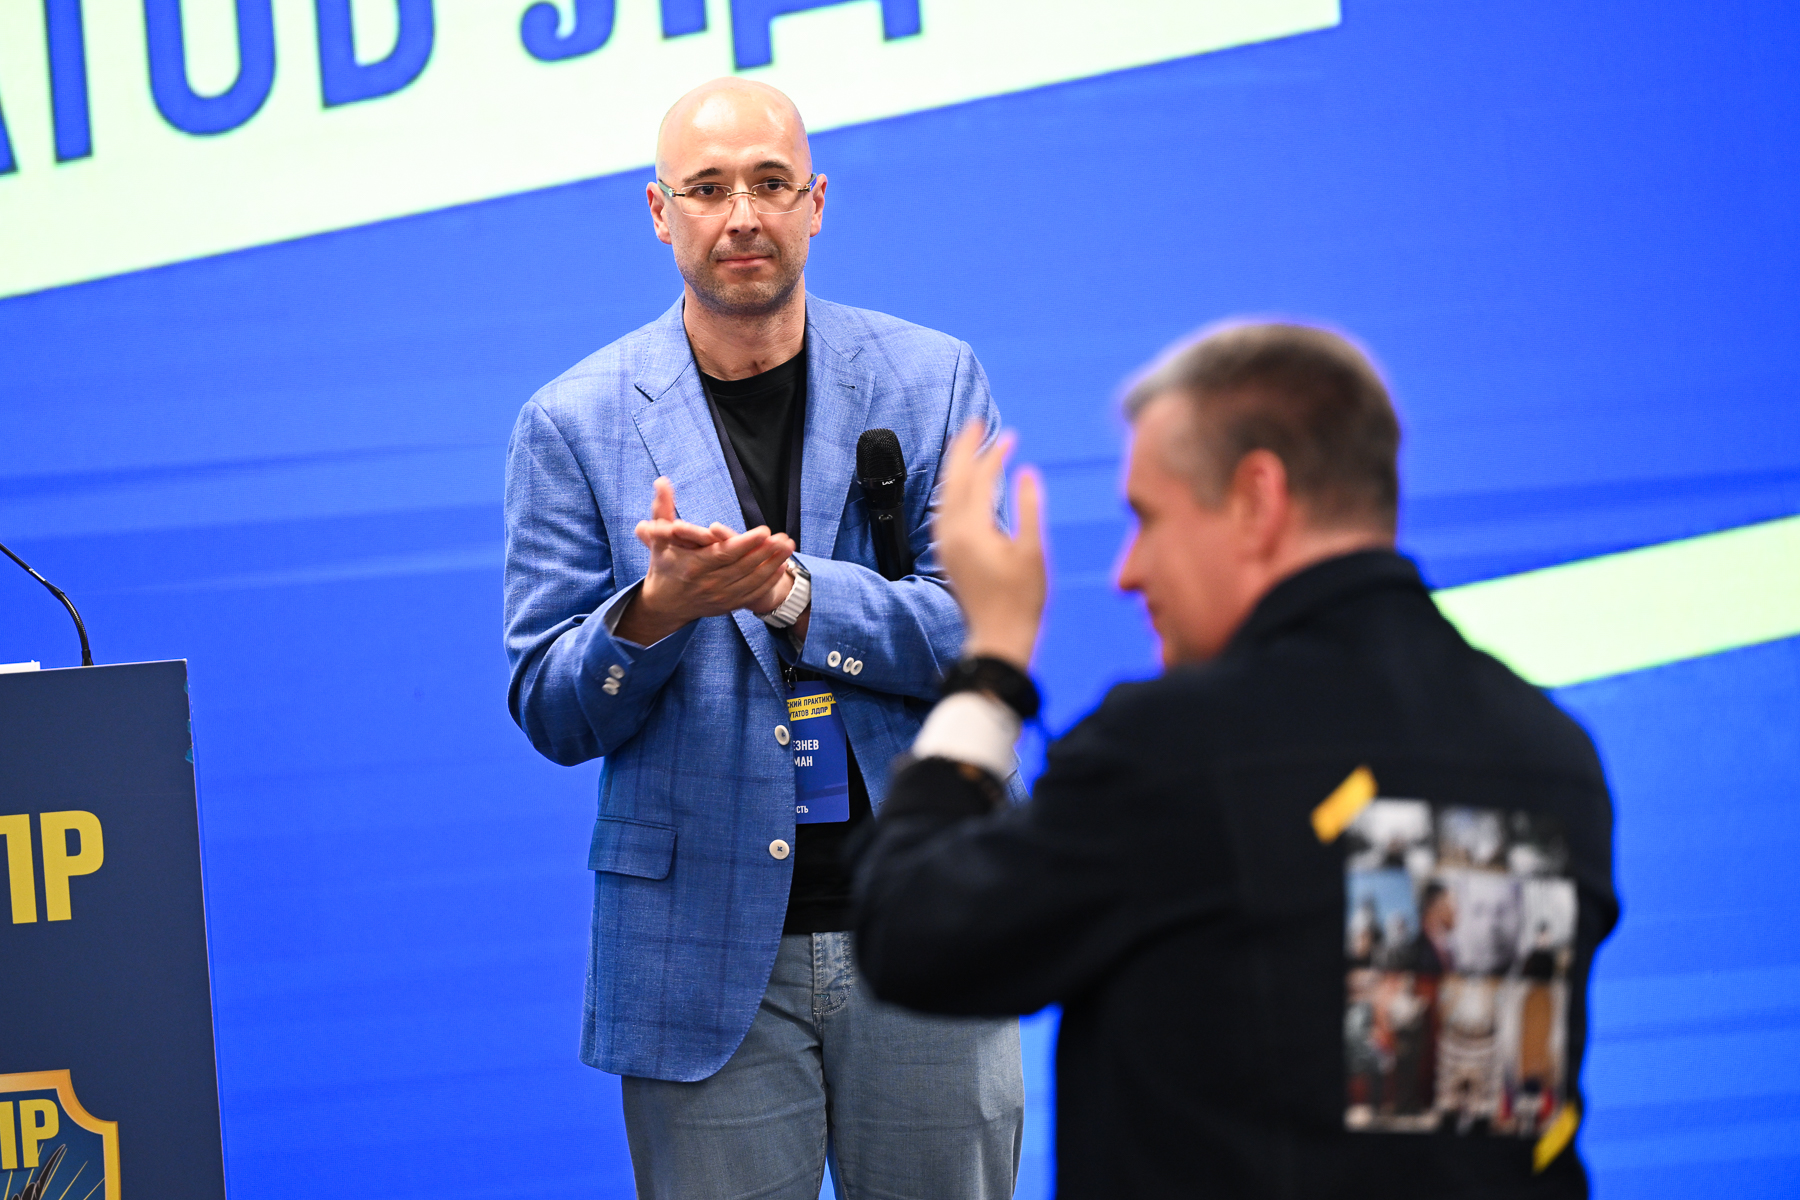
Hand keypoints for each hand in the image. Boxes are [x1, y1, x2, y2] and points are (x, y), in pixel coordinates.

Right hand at [615, 478, 795, 644]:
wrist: (664, 605)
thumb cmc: (663, 565)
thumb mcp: (660, 537)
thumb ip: (662, 509)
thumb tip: (662, 481)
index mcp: (693, 565)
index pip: (724, 554)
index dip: (746, 543)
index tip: (765, 530)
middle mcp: (708, 583)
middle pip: (743, 567)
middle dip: (766, 552)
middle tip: (785, 538)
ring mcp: (719, 597)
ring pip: (751, 581)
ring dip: (773, 564)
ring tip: (788, 547)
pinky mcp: (727, 605)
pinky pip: (752, 594)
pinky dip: (768, 581)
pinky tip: (780, 567)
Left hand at [932, 421, 1045, 668]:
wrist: (997, 637)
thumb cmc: (1022, 600)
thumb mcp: (1033, 552)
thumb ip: (1029, 509)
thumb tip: (1025, 473)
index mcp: (972, 530)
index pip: (980, 479)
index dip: (995, 454)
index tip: (1010, 435)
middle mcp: (951, 533)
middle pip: (953, 479)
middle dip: (963, 449)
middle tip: (974, 423)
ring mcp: (946, 543)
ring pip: (945, 493)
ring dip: (956, 466)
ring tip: (967, 445)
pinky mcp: (947, 552)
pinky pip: (945, 509)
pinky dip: (954, 489)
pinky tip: (963, 483)